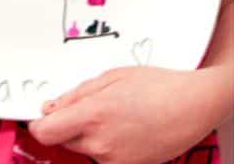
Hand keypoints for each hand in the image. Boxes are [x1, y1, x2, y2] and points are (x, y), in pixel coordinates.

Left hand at [28, 66, 224, 163]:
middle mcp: (101, 143)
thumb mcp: (112, 76)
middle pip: (63, 140)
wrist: (194, 106)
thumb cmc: (160, 86)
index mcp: (94, 115)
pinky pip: (104, 156)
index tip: (43, 117)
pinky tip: (127, 128)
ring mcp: (114, 159)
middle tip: (93, 107)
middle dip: (69, 125)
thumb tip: (51, 108)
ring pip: (84, 148)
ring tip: (117, 116)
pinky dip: (108, 144)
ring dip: (90, 135)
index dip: (39, 123)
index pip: (44, 132)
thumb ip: (76, 94)